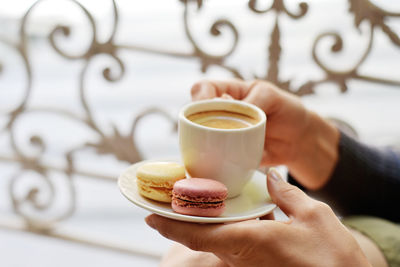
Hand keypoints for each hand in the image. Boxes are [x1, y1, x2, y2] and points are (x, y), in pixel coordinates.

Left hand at [146, 169, 369, 266]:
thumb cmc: (332, 256)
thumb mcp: (313, 215)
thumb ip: (286, 194)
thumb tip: (270, 177)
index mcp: (249, 242)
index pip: (198, 233)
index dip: (170, 224)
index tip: (148, 215)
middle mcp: (241, 257)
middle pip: (200, 236)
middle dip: (181, 219)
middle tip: (166, 198)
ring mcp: (247, 264)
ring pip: (215, 242)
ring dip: (201, 223)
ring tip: (192, 200)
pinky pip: (232, 246)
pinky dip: (224, 229)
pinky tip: (231, 214)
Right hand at [191, 80, 339, 188]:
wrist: (299, 141)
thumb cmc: (286, 110)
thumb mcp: (273, 97)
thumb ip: (254, 100)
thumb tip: (234, 108)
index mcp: (228, 93)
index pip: (203, 88)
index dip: (199, 95)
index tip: (205, 103)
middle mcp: (219, 113)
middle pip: (196, 115)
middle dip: (198, 123)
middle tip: (214, 129)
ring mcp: (222, 135)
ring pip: (201, 137)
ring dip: (204, 144)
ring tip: (221, 147)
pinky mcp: (227, 154)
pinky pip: (214, 157)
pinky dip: (213, 160)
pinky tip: (222, 163)